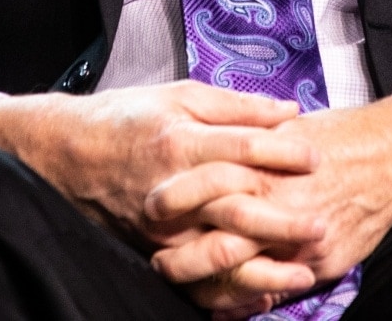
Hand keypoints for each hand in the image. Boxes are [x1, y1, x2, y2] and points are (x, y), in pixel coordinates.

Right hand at [0, 79, 324, 279]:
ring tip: (304, 272)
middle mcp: (173, 187)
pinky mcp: (155, 250)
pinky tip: (264, 295)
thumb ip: (235, 106)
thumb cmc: (126, 119)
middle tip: (321, 225)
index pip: (241, 148)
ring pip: (219, 252)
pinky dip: (231, 291)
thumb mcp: (178, 96)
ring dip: (265, 267)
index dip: (282, 153)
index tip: (315, 157)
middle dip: (282, 220)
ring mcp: (163, 226)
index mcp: (180, 141)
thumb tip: (288, 111)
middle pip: (236, 207)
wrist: (69, 155)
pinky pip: (197, 278)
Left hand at [143, 93, 391, 318]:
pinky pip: (276, 292)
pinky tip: (229, 308)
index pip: (204, 189)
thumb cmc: (337, 137)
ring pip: (242, 275)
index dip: (174, 200)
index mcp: (261, 166)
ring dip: (210, 287)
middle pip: (216, 242)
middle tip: (159, 262)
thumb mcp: (284, 131)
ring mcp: (298, 241)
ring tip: (190, 289)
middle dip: (182, 259)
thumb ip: (248, 146)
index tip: (151, 207)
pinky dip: (248, 302)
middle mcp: (276, 206)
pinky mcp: (320, 264)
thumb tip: (210, 152)